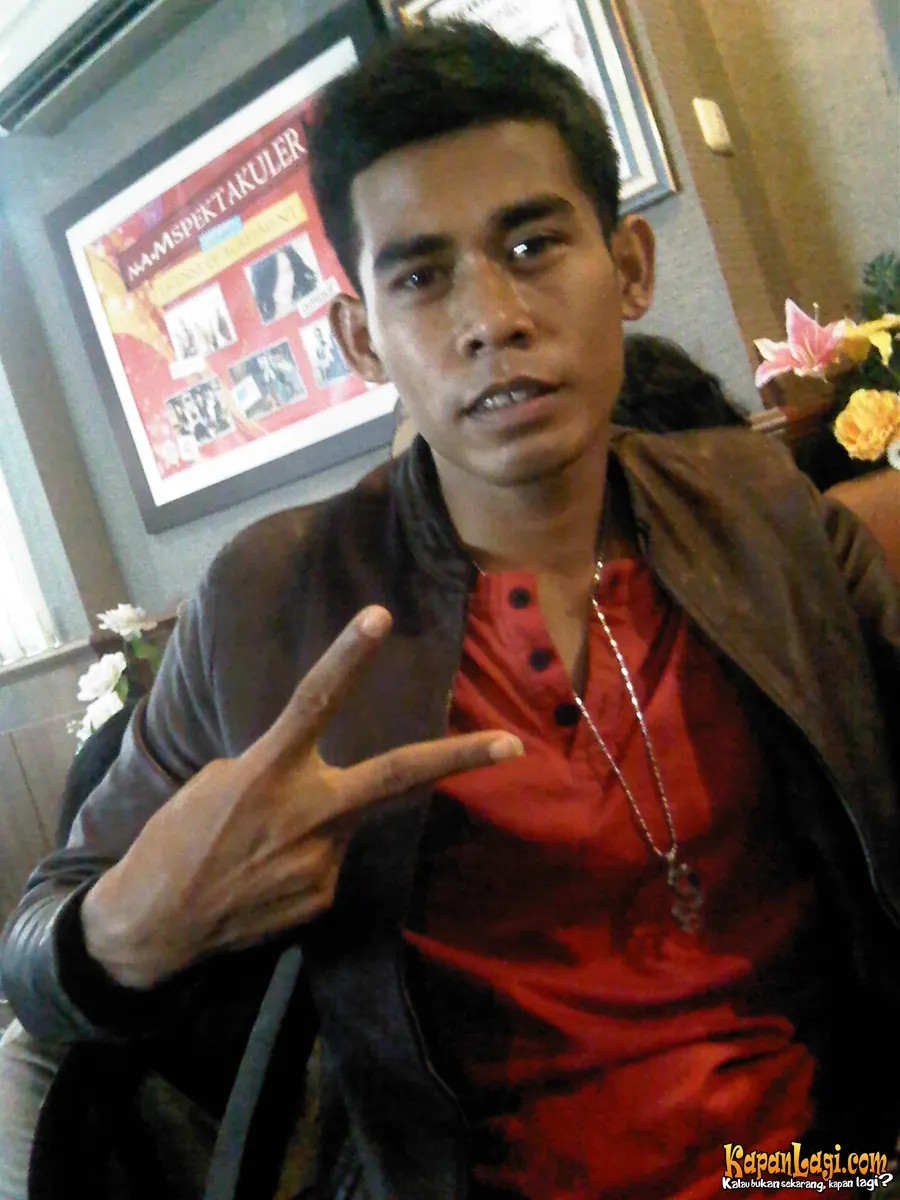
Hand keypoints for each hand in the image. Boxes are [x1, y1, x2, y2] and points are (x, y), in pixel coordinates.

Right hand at [81, 606, 521, 988]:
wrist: (155, 926)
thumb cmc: (176, 840)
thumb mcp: (217, 783)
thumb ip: (276, 769)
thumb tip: (315, 778)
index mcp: (268, 770)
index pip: (315, 700)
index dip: (348, 655)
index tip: (380, 615)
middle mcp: (307, 813)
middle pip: (396, 776)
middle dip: (459, 759)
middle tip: (512, 745)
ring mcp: (322, 861)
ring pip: (343, 826)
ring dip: (316, 827)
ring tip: (261, 852)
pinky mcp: (322, 897)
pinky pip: (327, 865)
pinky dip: (302, 863)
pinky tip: (265, 879)